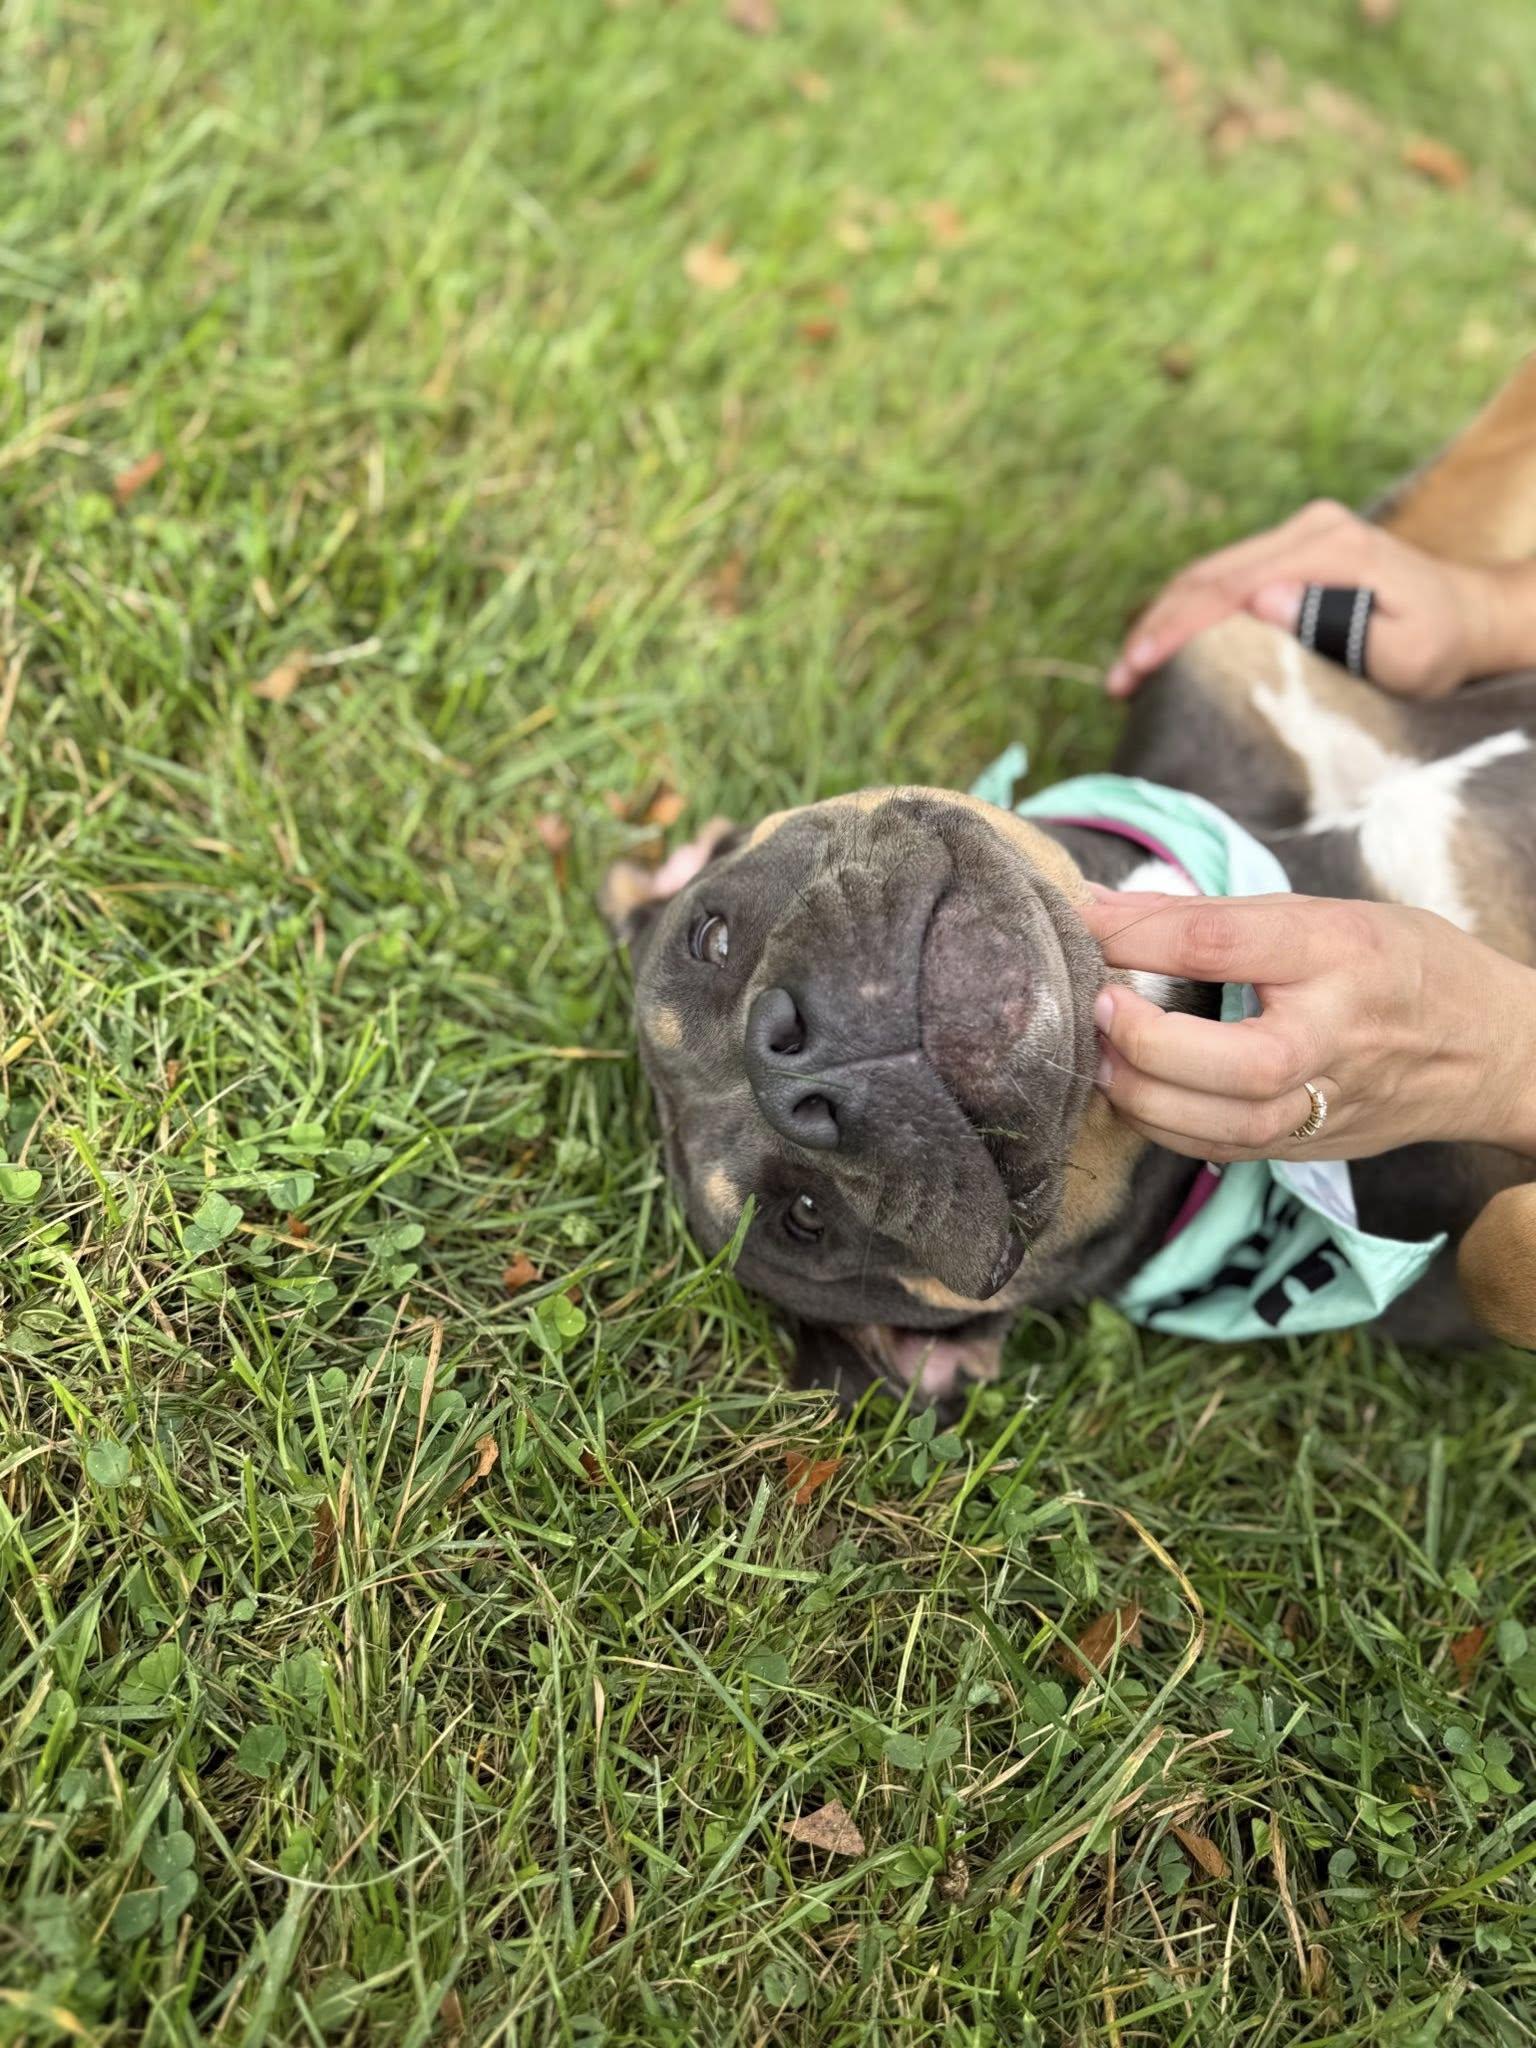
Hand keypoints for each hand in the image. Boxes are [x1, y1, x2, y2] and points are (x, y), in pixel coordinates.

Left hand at [1080, 891, 1535, 1163]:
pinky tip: (1135, 1094)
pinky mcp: (1313, 1146)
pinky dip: (1166, 1128)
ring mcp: (1331, 1100)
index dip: (1144, 935)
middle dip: (1154, 1042)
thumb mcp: (1321, 915)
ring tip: (1105, 1057)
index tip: (1086, 923)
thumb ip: (1209, 917)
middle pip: (1244, 1061)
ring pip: (1232, 1124)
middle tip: (1103, 1008)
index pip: (1230, 944)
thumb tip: (1099, 909)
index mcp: (1340, 952)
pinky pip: (1227, 1150)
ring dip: (1148, 1096)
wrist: (1489, 1048)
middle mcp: (1338, 1034)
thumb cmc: (1396, 964)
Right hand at [1105, 500, 1525, 700]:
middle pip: (1208, 574)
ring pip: (1208, 574)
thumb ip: (1337, 624)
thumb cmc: (1443, 649)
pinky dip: (1188, 614)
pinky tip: (1162, 648)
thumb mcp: (1406, 650)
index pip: (1231, 585)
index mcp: (1332, 549)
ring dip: (1163, 622)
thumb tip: (1260, 598)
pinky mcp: (1294, 550)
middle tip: (1117, 681)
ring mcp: (1301, 534)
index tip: (1137, 668)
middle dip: (1155, 628)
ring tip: (1127, 672)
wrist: (1473, 617)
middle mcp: (1311, 529)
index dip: (1176, 630)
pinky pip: (1225, 578)